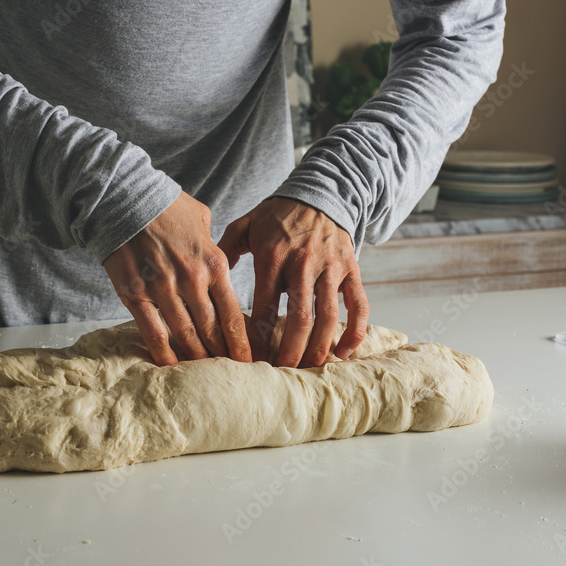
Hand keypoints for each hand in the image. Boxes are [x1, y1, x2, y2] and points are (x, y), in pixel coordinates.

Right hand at [103, 191, 251, 365]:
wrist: (123, 198)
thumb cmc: (164, 206)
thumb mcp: (201, 219)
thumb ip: (214, 245)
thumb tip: (222, 257)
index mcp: (213, 262)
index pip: (232, 312)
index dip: (241, 341)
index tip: (248, 360)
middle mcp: (192, 279)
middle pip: (212, 328)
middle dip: (223, 355)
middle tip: (231, 374)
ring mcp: (163, 289)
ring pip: (186, 334)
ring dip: (197, 357)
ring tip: (205, 374)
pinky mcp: (136, 294)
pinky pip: (153, 331)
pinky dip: (164, 353)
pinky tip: (172, 367)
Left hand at [217, 197, 368, 367]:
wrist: (320, 192)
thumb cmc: (277, 215)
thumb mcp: (245, 226)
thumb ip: (223, 252)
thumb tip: (206, 282)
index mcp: (273, 257)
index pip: (264, 306)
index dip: (257, 337)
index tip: (250, 359)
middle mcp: (303, 264)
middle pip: (299, 317)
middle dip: (290, 350)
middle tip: (281, 372)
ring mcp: (331, 268)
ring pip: (328, 316)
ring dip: (319, 347)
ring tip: (308, 369)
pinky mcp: (351, 270)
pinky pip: (359, 304)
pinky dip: (355, 331)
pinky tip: (344, 353)